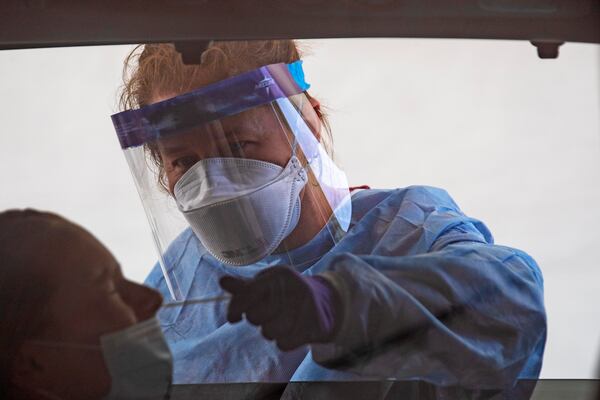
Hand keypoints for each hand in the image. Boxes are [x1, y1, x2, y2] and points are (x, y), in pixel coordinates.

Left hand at [220, 267, 341, 350]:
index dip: (235, 307)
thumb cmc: (288, 293)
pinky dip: (284, 341)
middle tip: (268, 314)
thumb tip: (222, 281)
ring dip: (271, 331)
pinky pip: (284, 343)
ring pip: (269, 332)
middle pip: (255, 316)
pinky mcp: (313, 326)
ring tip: (281, 322)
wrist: (326, 303)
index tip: (232, 318)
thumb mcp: (268, 285)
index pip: (248, 293)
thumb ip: (245, 287)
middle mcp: (293, 288)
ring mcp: (306, 307)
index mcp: (279, 275)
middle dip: (258, 319)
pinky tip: (291, 330)